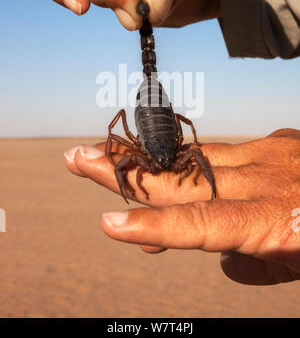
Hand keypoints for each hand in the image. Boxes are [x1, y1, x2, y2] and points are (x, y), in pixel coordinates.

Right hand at [64, 128, 299, 284]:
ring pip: (193, 156)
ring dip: (147, 158)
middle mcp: (266, 177)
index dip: (154, 226)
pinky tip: (163, 163)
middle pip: (181, 177)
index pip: (202, 224)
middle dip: (126, 171)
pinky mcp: (275, 139)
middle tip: (79, 158)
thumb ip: (258, 267)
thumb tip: (220, 261)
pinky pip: (220, 151)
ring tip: (105, 154)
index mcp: (277, 220)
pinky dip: (187, 162)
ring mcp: (270, 151)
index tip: (109, 223)